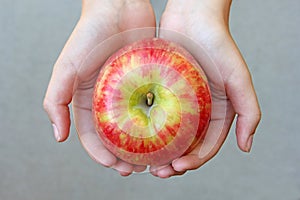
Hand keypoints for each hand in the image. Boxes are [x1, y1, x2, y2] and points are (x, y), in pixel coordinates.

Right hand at [43, 0, 155, 175]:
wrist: (119, 6)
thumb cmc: (90, 34)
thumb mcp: (67, 67)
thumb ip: (55, 100)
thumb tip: (58, 137)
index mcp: (88, 101)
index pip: (92, 137)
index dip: (101, 156)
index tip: (116, 167)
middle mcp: (108, 100)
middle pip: (116, 137)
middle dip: (124, 156)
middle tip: (138, 168)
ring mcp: (129, 92)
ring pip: (137, 126)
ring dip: (144, 145)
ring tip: (155, 157)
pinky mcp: (147, 82)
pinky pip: (154, 106)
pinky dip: (159, 122)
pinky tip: (169, 132)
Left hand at [150, 0, 260, 177]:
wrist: (193, 17)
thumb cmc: (218, 44)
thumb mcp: (239, 78)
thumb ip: (249, 111)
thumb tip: (247, 146)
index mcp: (217, 113)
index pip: (206, 146)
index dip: (194, 161)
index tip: (178, 167)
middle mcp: (198, 111)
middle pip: (185, 146)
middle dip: (173, 163)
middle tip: (158, 171)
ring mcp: (179, 103)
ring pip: (168, 135)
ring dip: (158, 152)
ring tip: (145, 162)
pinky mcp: (162, 91)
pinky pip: (153, 115)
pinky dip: (147, 130)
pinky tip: (135, 137)